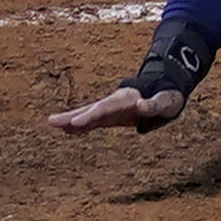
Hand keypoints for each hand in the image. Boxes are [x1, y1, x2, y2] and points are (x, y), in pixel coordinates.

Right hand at [47, 86, 185, 133]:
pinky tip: (66, 130)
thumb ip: (155, 104)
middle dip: (73, 116)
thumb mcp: (167, 101)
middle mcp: (115, 102)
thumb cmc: (168, 97)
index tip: (77, 123)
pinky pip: (92, 120)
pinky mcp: (111, 115)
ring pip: (88, 114)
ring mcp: (112, 108)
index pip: (105, 108)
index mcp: (127, 99)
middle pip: (91, 109)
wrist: (164, 90)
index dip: (91, 116)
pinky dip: (79, 125)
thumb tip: (140, 105)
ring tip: (52, 123)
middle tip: (52, 122)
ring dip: (71, 120)